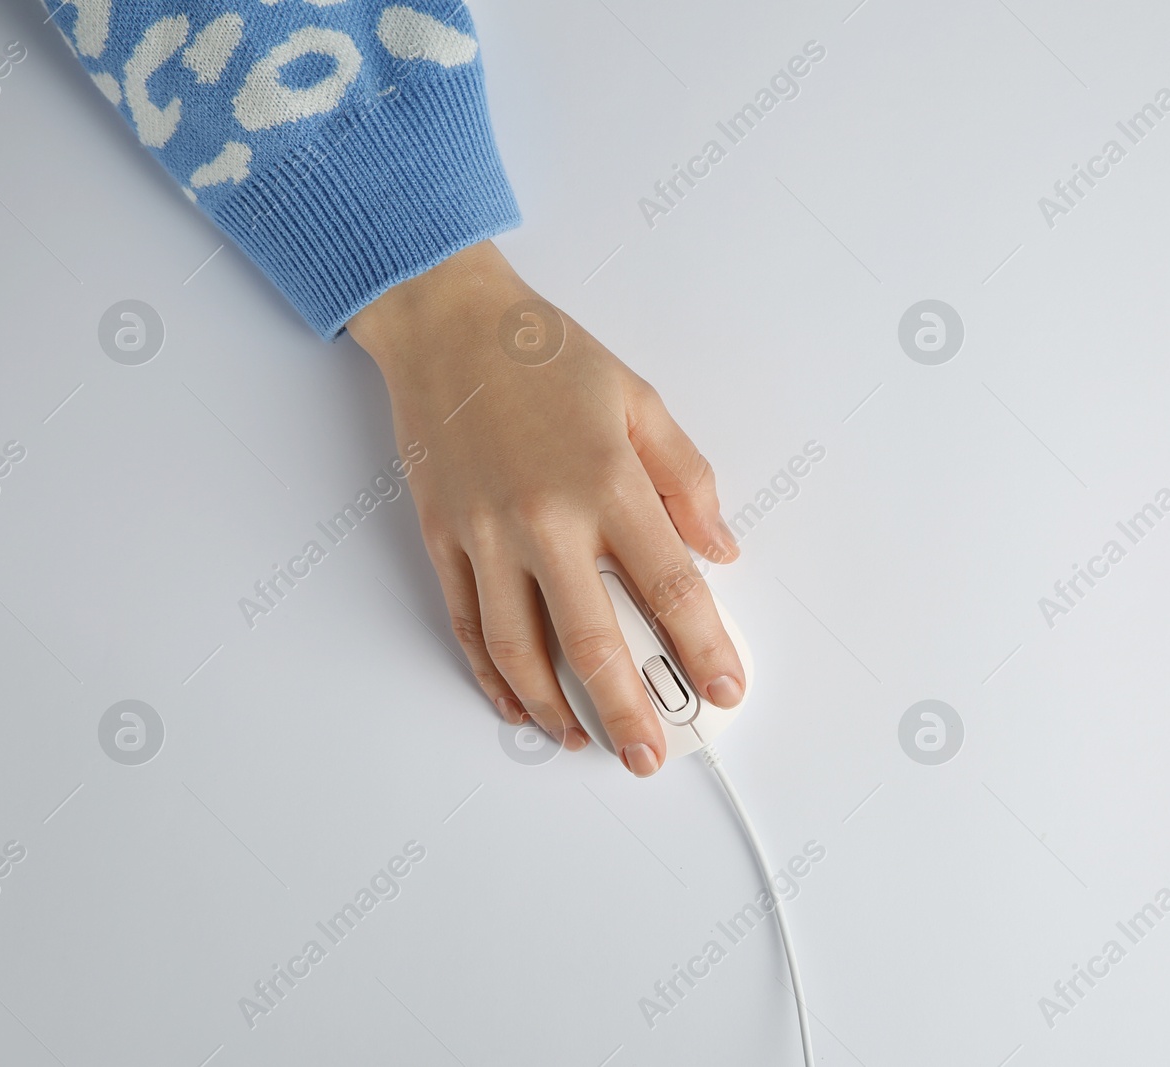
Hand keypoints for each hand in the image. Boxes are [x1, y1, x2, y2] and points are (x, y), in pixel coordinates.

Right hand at [348, 240, 743, 776]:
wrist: (449, 325)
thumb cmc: (548, 358)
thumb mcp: (640, 400)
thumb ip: (687, 480)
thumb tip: (720, 550)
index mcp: (607, 482)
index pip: (671, 587)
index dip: (704, 647)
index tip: (727, 687)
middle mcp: (545, 518)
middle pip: (593, 640)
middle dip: (628, 709)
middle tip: (651, 755)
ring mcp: (485, 535)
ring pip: (519, 648)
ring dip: (555, 706)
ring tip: (584, 741)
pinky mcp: (442, 538)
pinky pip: (466, 624)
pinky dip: (491, 675)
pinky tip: (518, 704)